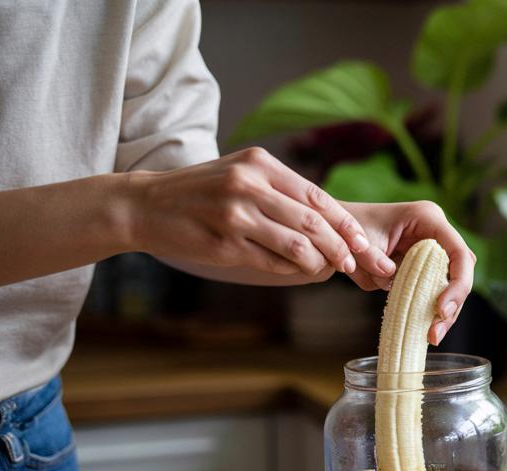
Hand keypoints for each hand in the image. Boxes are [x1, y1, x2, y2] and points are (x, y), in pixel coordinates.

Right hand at [129, 147, 385, 278]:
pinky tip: (298, 271)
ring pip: (298, 246)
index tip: (362, 242)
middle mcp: (249, 185)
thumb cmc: (201, 193)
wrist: (144, 205)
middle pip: (314, 222)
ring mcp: (236, 215)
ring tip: (328, 269)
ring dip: (321, 263)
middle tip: (354, 263)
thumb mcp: (241, 174)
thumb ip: (281, 190)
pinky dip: (293, 270)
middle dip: (342, 247)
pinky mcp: (225, 243)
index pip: (317, 196)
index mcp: (259, 163)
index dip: (344, 223)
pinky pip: (273, 262)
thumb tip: (331, 219)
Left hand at [342, 200, 475, 345]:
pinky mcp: (422, 269)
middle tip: (435, 333)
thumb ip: (374, 257)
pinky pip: (435, 292)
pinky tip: (423, 329)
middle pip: (461, 273)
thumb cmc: (348, 228)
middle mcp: (436, 234)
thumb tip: (391, 275)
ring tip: (430, 336)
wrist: (335, 230)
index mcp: (428, 218)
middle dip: (453, 304)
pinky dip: (429, 311)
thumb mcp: (359, 241)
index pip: (459, 253)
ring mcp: (431, 253)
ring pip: (451, 287)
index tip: (441, 310)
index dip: (457, 284)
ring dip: (443, 314)